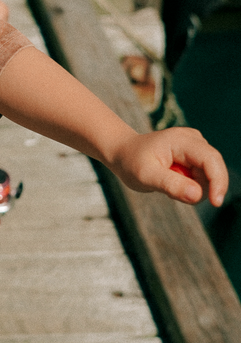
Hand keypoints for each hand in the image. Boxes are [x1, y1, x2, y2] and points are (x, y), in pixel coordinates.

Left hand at [104, 127, 226, 206]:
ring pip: (208, 177)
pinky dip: (188, 186)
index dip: (218, 181)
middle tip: (170, 192)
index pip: (211, 159)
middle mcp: (193, 140)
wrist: (123, 153)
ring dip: (190, 188)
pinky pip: (201, 178)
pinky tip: (171, 180)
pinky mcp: (194, 156)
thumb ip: (171, 185)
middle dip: (198, 188)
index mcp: (181, 140)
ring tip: (166, 183)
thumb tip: (197, 195)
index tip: (216, 202)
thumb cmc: (131, 162)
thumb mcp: (146, 176)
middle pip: (213, 169)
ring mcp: (195, 147)